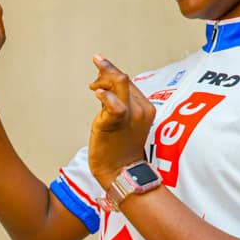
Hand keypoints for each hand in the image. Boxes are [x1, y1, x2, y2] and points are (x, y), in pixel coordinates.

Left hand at [88, 56, 155, 188]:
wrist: (121, 172)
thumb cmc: (120, 149)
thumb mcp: (123, 122)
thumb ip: (116, 105)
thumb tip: (104, 89)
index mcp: (145, 107)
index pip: (129, 82)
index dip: (112, 73)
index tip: (99, 68)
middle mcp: (141, 109)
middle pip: (123, 79)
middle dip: (106, 73)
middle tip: (94, 82)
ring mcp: (130, 116)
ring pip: (120, 84)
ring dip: (103, 79)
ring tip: (93, 87)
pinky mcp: (116, 123)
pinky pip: (114, 106)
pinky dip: (106, 96)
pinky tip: (97, 92)